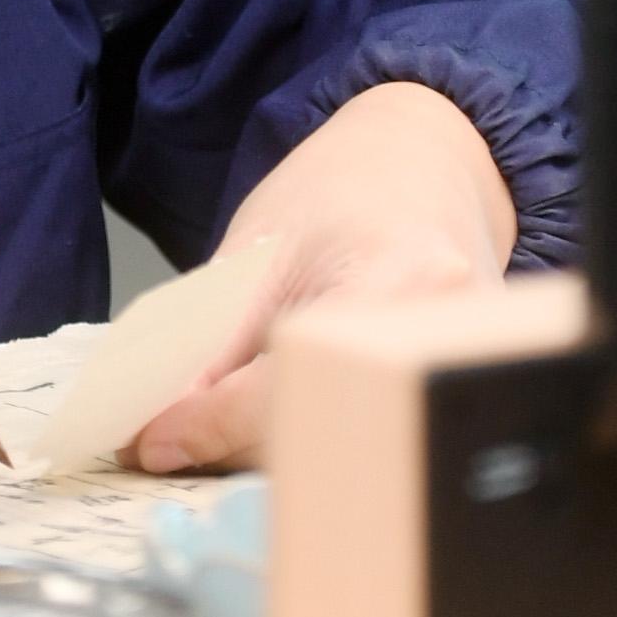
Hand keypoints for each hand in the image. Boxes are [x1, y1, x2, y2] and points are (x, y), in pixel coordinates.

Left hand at [130, 81, 514, 475]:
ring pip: (349, 449)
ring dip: (272, 452)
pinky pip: (373, 440)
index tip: (152, 443)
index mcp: (392, 279)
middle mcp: (441, 338)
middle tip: (169, 442)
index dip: (212, 423)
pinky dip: (314, 442)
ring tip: (212, 428)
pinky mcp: (462, 396)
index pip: (289, 385)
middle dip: (234, 446)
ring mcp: (464, 373)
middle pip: (322, 431)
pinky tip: (272, 422)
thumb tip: (164, 429)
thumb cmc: (341, 191)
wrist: (423, 163)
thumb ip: (214, 340)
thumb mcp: (259, 247)